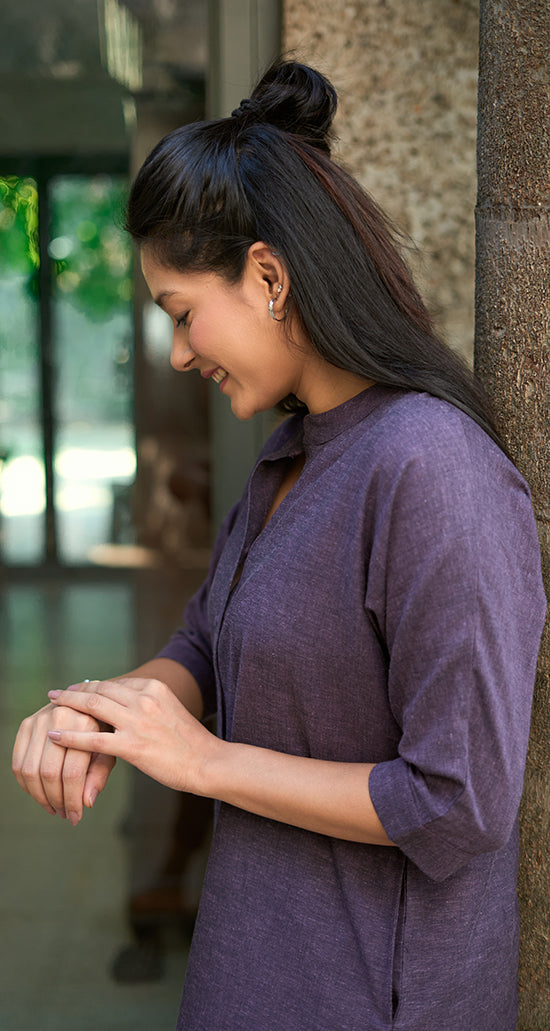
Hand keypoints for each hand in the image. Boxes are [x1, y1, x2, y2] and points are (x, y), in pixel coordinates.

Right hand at [12, 681, 115, 825]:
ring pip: (30, 770)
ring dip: (39, 796)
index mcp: (86, 723)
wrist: (89, 701)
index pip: (72, 773)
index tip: (77, 817)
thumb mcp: (110, 748)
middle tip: (64, 814)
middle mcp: (61, 717)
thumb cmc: (102, 730)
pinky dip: (26, 785)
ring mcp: (40, 719)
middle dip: (56, 800)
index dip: (72, 800)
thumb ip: (99, 774)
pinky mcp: (26, 724)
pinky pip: (18, 762)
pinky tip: (40, 794)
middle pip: (49, 773)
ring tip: (53, 807)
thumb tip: (87, 802)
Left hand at [45, 677, 217, 795]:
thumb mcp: (171, 710)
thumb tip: (127, 704)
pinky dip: (71, 736)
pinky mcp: (132, 746)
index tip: (81, 689)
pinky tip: (55, 736)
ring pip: (93, 707)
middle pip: (101, 689)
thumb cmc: (191, 742)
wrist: (208, 762)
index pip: (117, 683)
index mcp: (155, 688)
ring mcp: (137, 722)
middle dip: (77, 690)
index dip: (95, 686)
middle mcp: (145, 699)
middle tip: (59, 692)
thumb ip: (149, 704)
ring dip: (68, 704)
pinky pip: (93, 739)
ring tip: (52, 704)